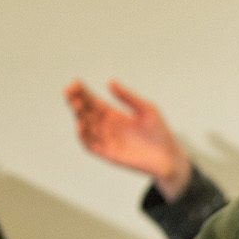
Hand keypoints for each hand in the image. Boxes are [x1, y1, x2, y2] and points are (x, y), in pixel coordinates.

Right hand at [65, 78, 190, 193]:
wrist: (169, 156)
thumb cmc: (159, 132)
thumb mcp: (147, 109)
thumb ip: (128, 97)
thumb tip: (110, 82)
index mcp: (114, 115)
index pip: (93, 101)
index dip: (82, 92)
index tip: (75, 82)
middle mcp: (106, 127)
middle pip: (85, 112)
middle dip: (76, 101)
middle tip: (70, 91)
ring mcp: (106, 140)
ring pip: (86, 127)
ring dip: (79, 115)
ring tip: (77, 104)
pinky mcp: (108, 154)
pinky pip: (91, 145)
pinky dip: (84, 136)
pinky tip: (80, 125)